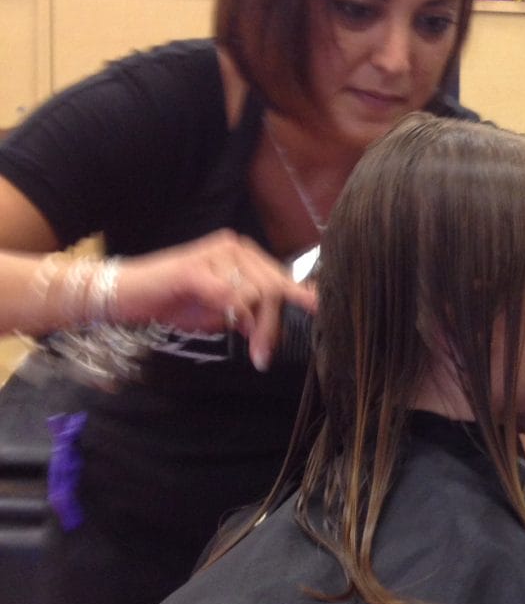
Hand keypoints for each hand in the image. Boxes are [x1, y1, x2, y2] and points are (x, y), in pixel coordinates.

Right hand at [113, 230, 316, 371]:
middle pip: (274, 286)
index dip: (299, 304)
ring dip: (261, 327)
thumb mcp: (221, 312)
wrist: (126, 296)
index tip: (319, 325)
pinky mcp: (194, 269)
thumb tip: (277, 328)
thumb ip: (249, 315)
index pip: (280, 280)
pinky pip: (229, 295)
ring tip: (257, 353)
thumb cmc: (173, 302)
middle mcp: (234, 247)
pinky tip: (234, 328)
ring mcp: (214, 254)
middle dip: (276, 325)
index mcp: (243, 255)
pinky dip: (236, 314)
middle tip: (267, 356)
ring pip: (257, 292)